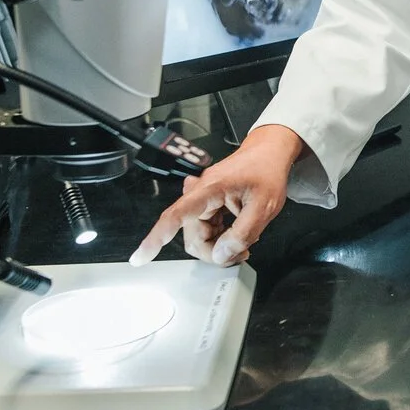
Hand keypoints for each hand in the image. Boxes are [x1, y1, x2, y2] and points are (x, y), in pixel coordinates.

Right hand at [129, 124, 304, 266]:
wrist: (270, 152)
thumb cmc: (267, 171)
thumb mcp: (264, 206)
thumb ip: (243, 233)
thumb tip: (222, 255)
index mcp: (209, 189)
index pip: (176, 215)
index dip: (157, 238)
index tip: (140, 257)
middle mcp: (200, 194)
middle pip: (191, 235)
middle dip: (213, 251)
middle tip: (240, 253)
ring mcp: (203, 200)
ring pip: (198, 236)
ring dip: (218, 246)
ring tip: (243, 243)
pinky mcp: (209, 204)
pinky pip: (206, 229)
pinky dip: (219, 238)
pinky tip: (236, 234)